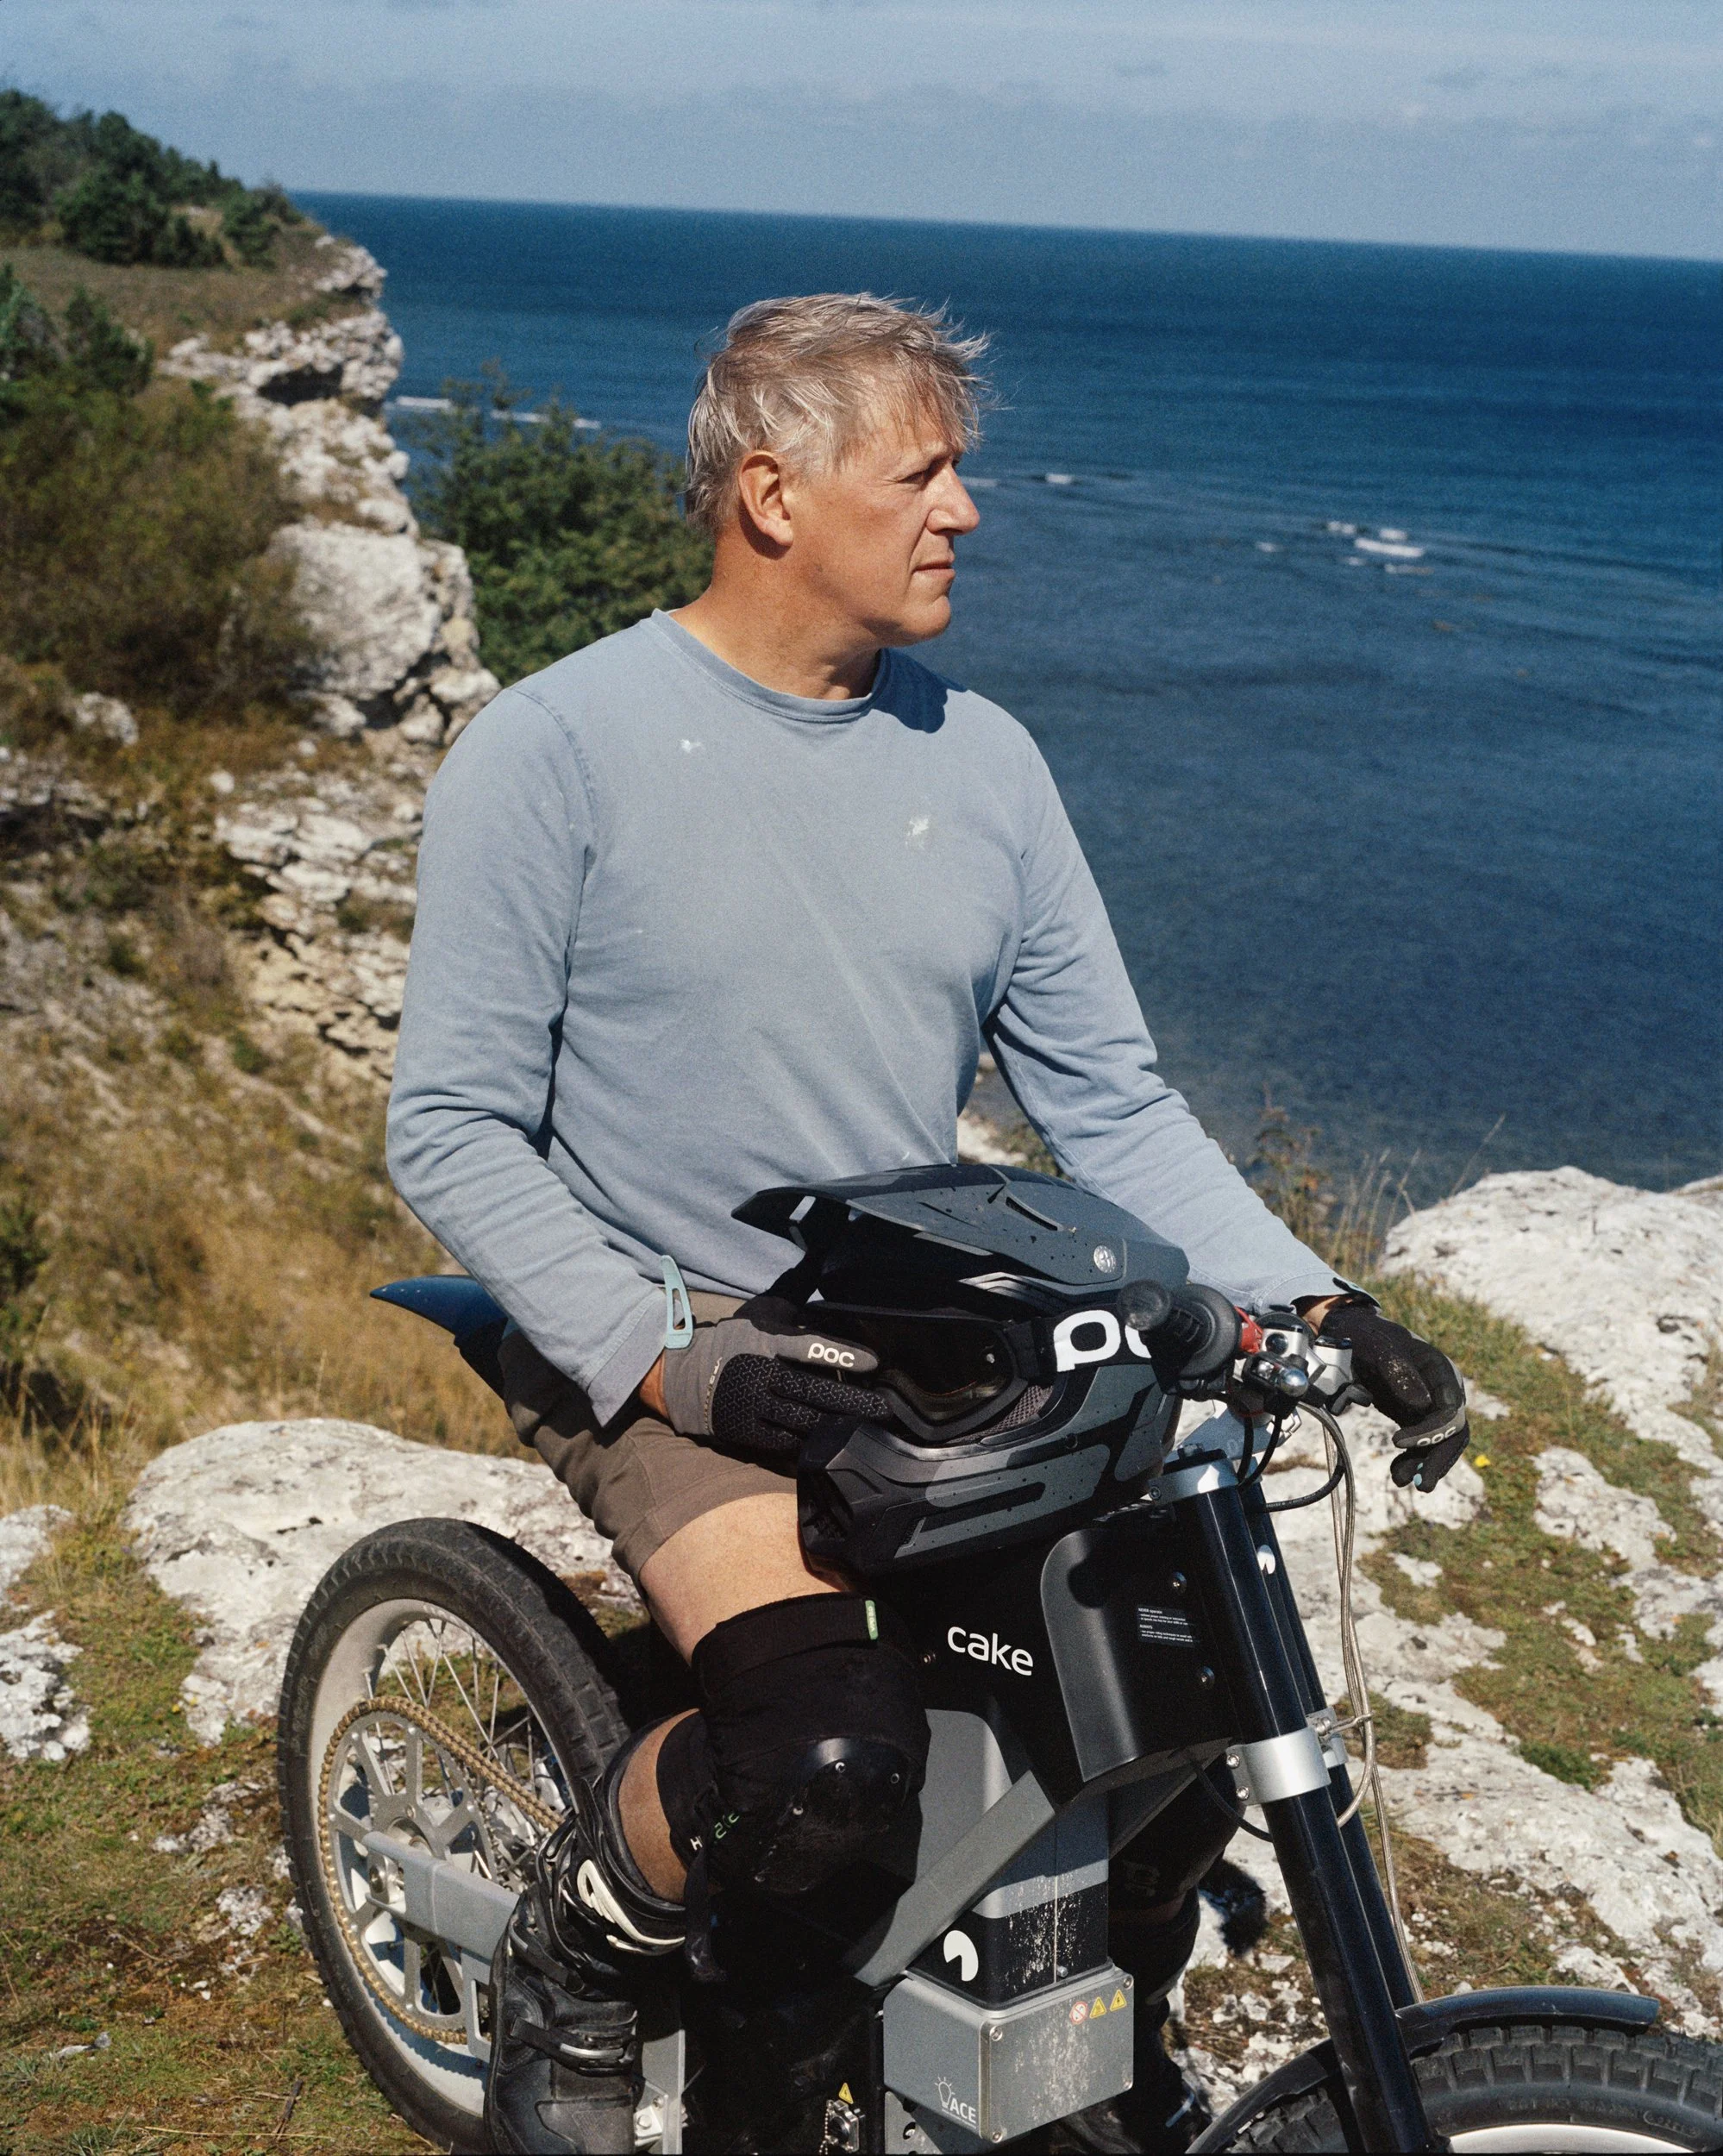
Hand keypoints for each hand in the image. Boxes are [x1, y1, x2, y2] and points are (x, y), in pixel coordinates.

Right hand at [657, 1299, 895, 1458]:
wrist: (682, 1375)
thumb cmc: (731, 1340)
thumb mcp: (758, 1312)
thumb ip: (791, 1301)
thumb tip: (821, 1268)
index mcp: (766, 1342)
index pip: (810, 1347)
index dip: (843, 1356)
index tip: (874, 1362)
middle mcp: (761, 1374)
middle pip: (813, 1392)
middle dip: (851, 1402)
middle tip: (883, 1409)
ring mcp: (753, 1406)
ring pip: (802, 1421)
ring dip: (835, 1426)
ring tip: (865, 1430)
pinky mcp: (746, 1431)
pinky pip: (784, 1443)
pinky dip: (809, 1444)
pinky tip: (832, 1445)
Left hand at [1317, 1302, 1469, 1491]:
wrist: (1356, 1335)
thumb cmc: (1370, 1339)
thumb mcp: (1380, 1351)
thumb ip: (1400, 1374)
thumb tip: (1424, 1404)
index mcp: (1443, 1372)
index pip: (1450, 1412)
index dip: (1429, 1432)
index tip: (1397, 1442)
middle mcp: (1445, 1391)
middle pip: (1454, 1433)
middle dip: (1438, 1460)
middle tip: (1421, 1484)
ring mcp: (1433, 1404)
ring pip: (1440, 1443)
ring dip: (1424, 1463)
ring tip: (1398, 1479)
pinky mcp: (1418, 1415)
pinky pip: (1424, 1443)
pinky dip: (1413, 1458)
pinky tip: (1396, 1471)